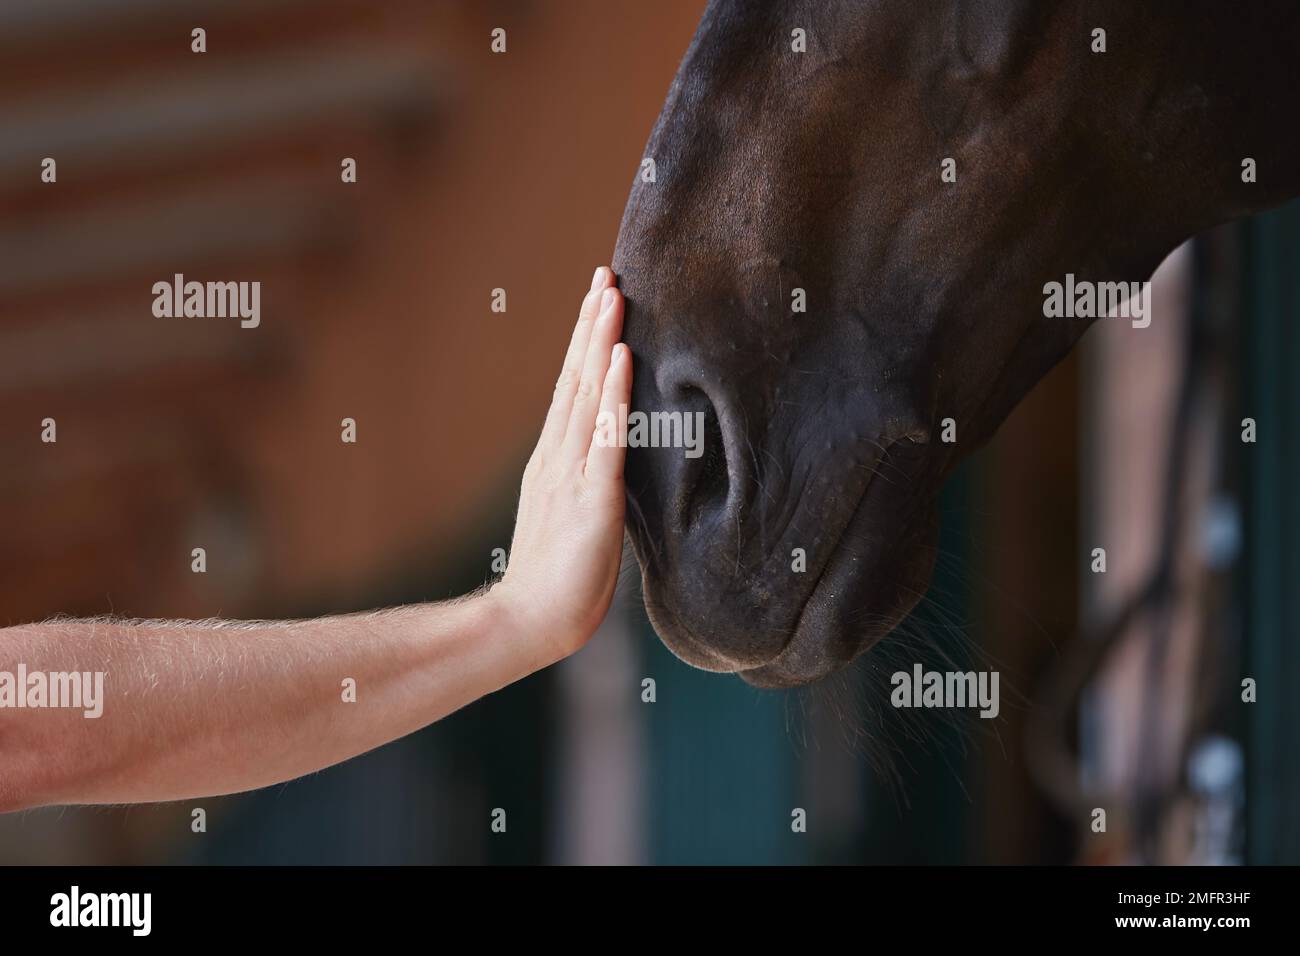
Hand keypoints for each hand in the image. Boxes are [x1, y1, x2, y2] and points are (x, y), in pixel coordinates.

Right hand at [491, 266, 630, 662]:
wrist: (529, 623)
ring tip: (612, 294)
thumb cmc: (557, 583)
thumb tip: (609, 468)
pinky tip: (623, 357)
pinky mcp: (593, 497)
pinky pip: (606, 436)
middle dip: (592, 325)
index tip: (599, 301)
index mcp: (554, 462)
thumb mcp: (573, 521)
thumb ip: (585, 487)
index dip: (586, 345)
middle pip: (577, 378)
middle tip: (606, 275)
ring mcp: (571, 473)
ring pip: (589, 394)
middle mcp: (558, 457)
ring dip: (601, 341)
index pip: (574, 391)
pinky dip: (616, 394)